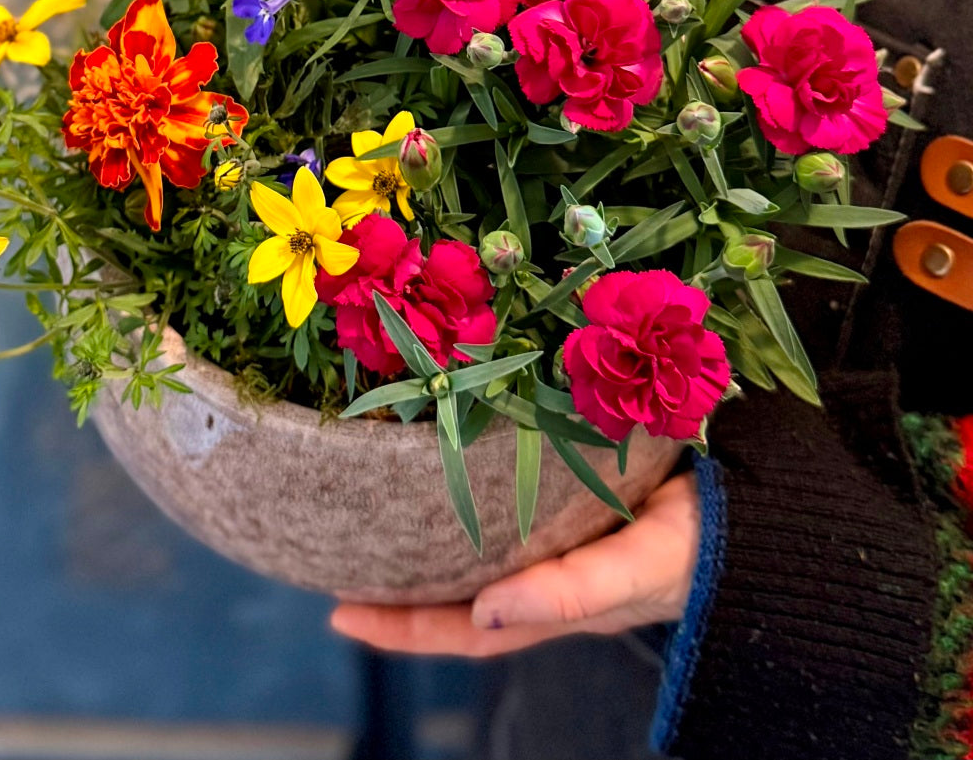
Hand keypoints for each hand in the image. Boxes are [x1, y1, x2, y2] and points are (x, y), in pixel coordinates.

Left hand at [330, 470, 698, 658]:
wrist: (774, 506)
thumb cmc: (711, 539)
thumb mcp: (643, 565)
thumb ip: (574, 591)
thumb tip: (486, 611)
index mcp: (570, 601)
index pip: (472, 630)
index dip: (406, 628)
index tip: (342, 613)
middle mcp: (562, 577)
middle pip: (466, 603)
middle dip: (400, 602)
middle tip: (333, 580)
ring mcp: (571, 541)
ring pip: (481, 561)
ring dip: (424, 557)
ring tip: (363, 532)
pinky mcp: (582, 499)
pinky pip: (510, 515)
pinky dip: (464, 509)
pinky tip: (432, 476)